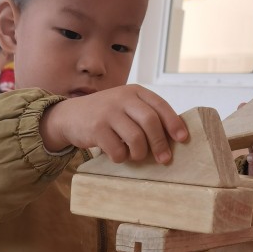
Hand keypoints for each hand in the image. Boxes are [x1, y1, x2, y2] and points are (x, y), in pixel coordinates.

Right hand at [40, 86, 187, 164]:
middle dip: (160, 144)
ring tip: (136, 156)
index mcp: (135, 91)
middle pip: (151, 122)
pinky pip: (118, 149)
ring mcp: (108, 112)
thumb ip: (145, 115)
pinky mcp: (96, 128)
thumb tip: (172, 138)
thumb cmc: (106, 116)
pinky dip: (121, 157)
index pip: (160, 106)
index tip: (183, 139)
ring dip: (140, 153)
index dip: (174, 123)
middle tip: (164, 159)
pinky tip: (118, 155)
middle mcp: (122, 98)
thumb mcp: (125, 107)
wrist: (69, 116)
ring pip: (136, 138)